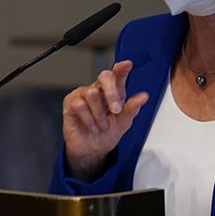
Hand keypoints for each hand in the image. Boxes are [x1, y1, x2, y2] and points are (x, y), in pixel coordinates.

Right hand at [63, 60, 148, 179]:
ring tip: (101, 126)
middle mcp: (98, 89)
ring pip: (92, 94)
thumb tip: (144, 96)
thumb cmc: (107, 134)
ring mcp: (83, 94)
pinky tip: (92, 127)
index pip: (117, 75)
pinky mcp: (71, 102)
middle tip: (116, 110)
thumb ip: (132, 108)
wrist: (92, 151)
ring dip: (100, 115)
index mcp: (113, 91)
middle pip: (105, 76)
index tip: (127, 64)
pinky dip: (89, 120)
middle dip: (112, 93)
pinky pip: (80, 105)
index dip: (122, 68)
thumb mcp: (123, 123)